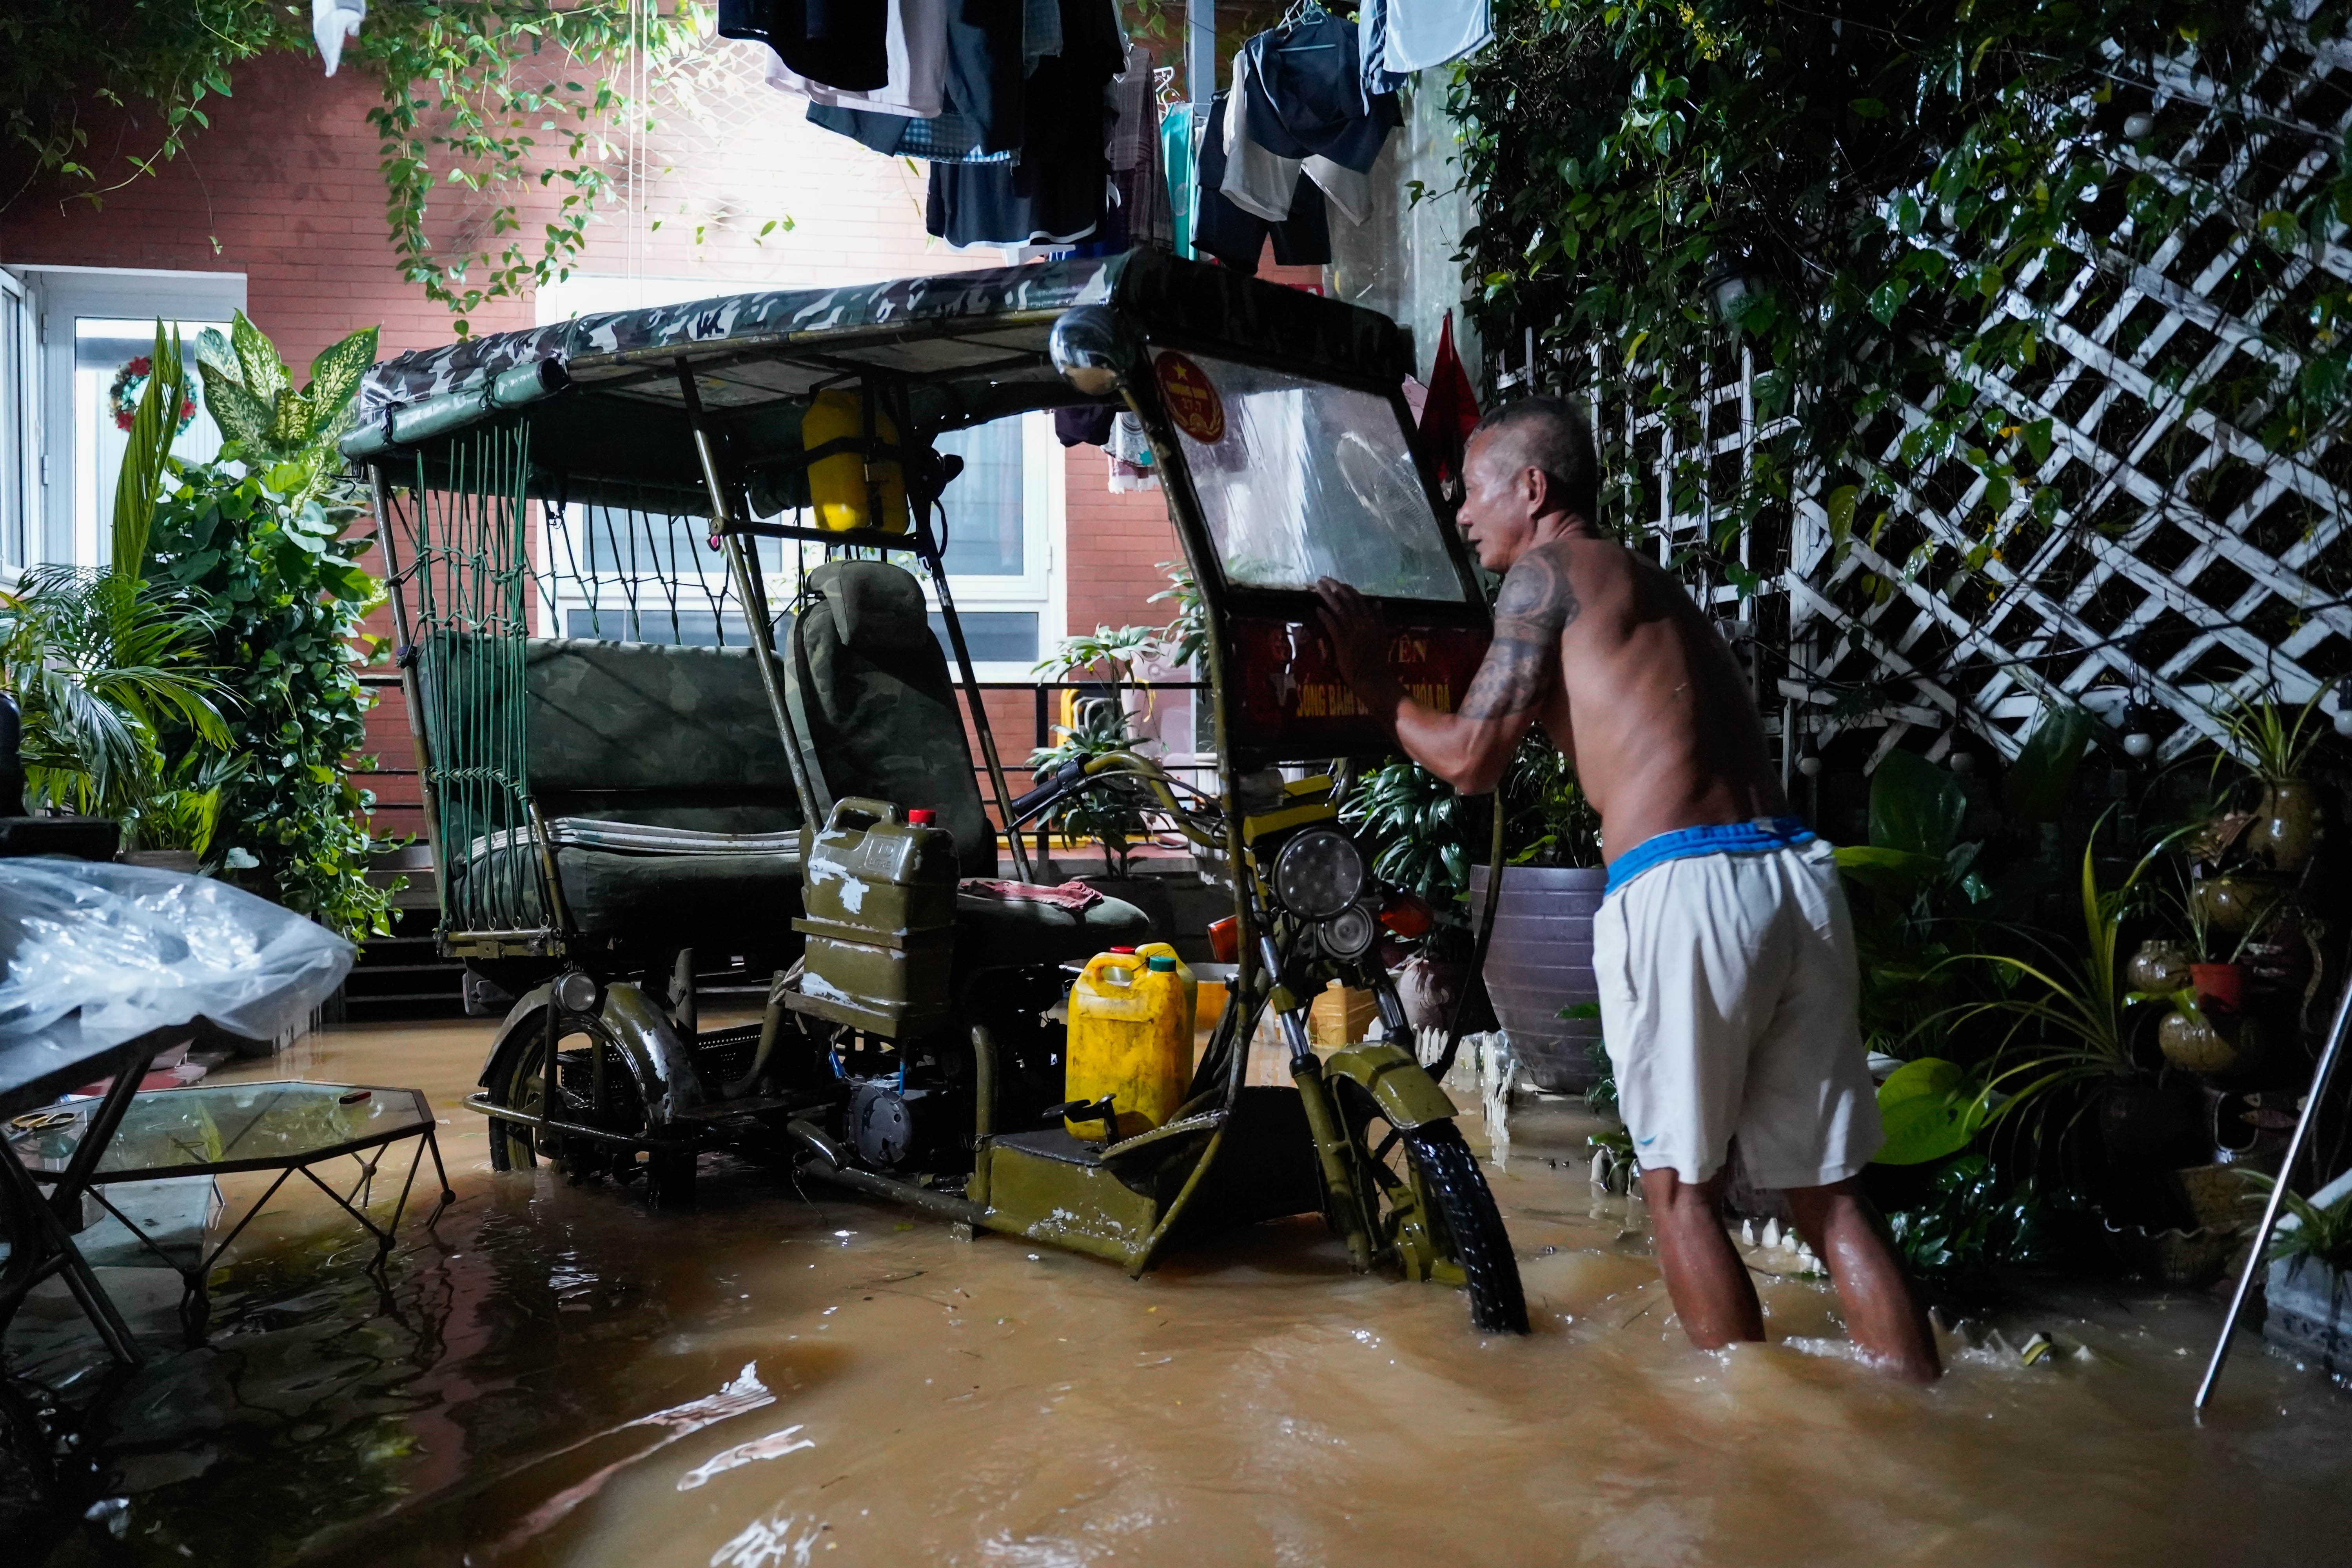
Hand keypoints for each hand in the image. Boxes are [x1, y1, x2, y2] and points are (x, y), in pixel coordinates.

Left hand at [1312, 578, 1400, 727]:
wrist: (1373, 677)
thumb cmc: (1377, 659)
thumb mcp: (1382, 635)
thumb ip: (1380, 618)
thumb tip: (1378, 602)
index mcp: (1372, 620)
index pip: (1358, 599)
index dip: (1346, 589)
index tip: (1337, 583)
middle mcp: (1362, 622)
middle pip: (1345, 599)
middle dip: (1333, 587)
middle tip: (1322, 579)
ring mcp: (1351, 631)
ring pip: (1338, 608)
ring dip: (1326, 596)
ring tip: (1317, 588)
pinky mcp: (1342, 641)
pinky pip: (1332, 624)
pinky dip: (1324, 615)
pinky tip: (1317, 609)